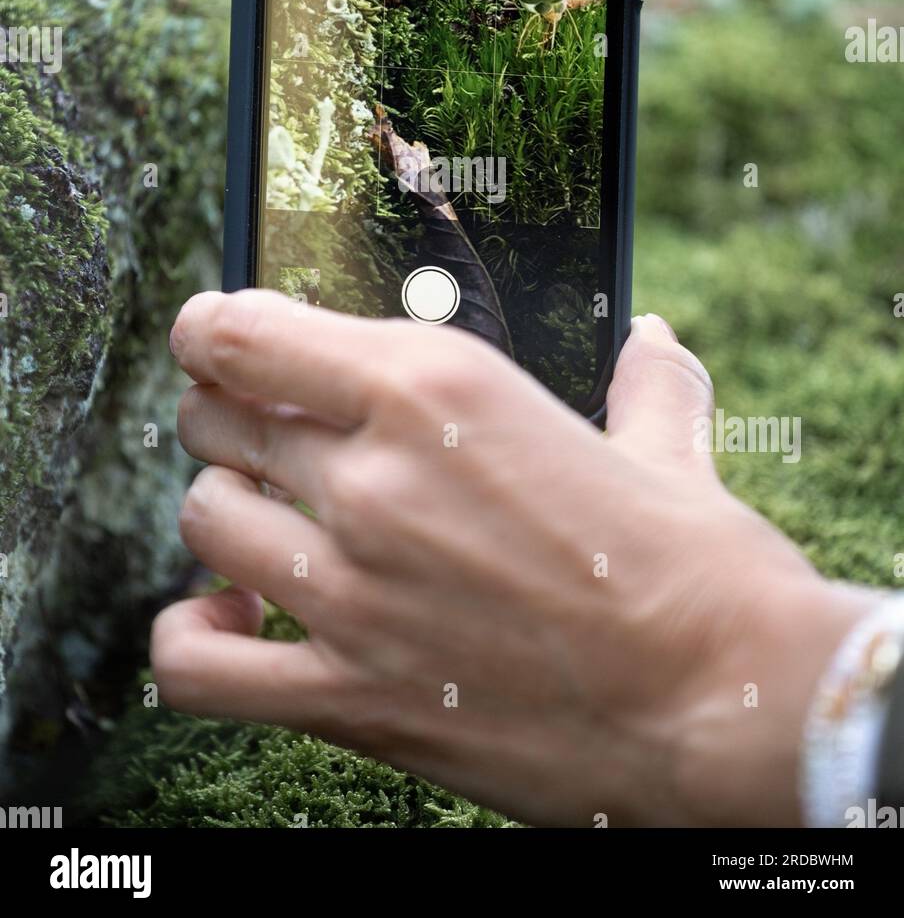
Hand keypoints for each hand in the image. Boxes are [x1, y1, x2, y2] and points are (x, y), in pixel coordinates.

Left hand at [152, 291, 872, 826]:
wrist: (728, 705)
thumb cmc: (700, 571)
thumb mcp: (666, 450)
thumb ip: (647, 385)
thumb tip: (655, 344)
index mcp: (437, 388)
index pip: (244, 332)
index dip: (212, 328)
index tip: (215, 336)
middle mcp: (375, 478)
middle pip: (216, 418)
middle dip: (227, 414)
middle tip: (263, 430)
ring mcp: (350, 591)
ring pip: (203, 517)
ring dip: (224, 509)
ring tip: (266, 518)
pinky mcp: (349, 696)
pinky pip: (197, 665)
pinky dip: (192, 636)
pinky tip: (231, 618)